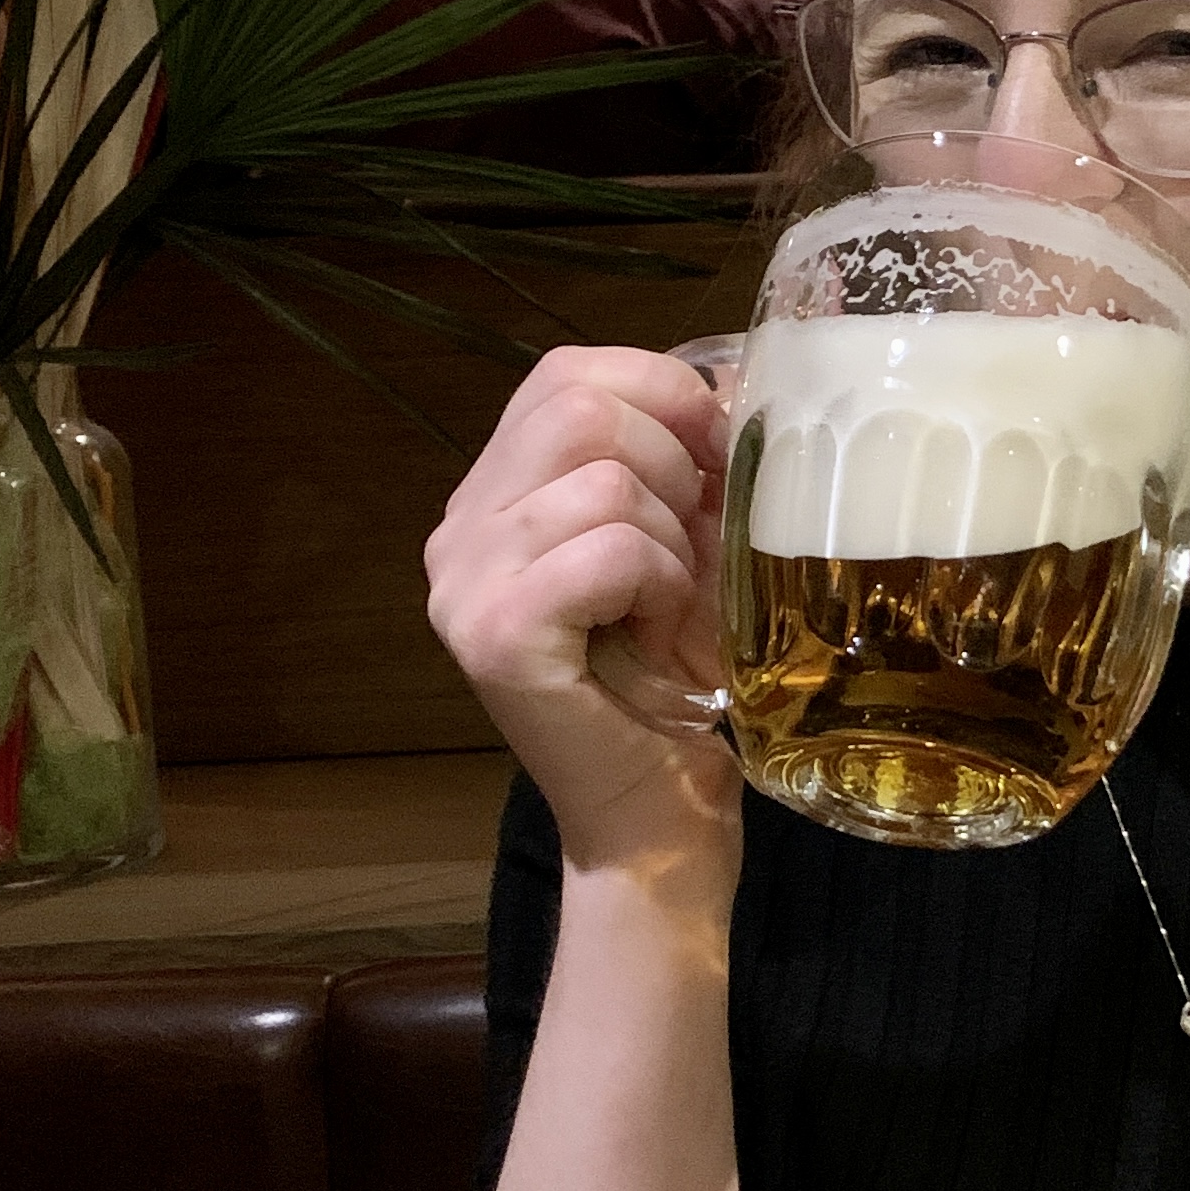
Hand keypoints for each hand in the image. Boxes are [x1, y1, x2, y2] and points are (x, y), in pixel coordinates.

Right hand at [425, 342, 737, 873]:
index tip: (713, 457)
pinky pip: (610, 548)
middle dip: (673, 468)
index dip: (660, 392)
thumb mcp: (684, 544)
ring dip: (673, 544)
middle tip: (691, 551)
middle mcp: (457, 532)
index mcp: (492, 495)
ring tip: (667, 608)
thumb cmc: (674, 681)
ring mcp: (463, 584)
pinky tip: (656, 634)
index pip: (564, 374)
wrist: (652, 816)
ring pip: (606, 479)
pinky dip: (661, 584)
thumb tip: (732, 376)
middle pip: (581, 408)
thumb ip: (683, 460)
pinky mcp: (494, 635)